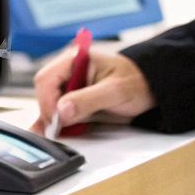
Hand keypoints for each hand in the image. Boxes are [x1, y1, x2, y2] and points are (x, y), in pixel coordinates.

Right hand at [31, 49, 155, 133]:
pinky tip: (53, 132)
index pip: (47, 79)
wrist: (150, 88)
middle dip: (48, 112)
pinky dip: (55, 123)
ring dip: (50, 119)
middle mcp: (69, 71)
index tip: (56, 120)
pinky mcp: (75, 100)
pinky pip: (59, 112)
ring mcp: (71, 86)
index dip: (47, 101)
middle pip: (44, 92)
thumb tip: (62, 111)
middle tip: (56, 130)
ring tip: (54, 134)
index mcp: (75, 60)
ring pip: (49, 103)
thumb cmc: (136, 82)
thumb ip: (88, 100)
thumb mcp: (115, 92)